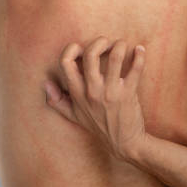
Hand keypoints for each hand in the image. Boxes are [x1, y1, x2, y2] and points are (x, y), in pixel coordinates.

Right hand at [44, 36, 146, 160]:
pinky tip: (140, 50)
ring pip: (115, 58)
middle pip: (90, 55)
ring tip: (122, 45)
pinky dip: (140, 56)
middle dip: (99, 42)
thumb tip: (46, 84)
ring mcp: (111, 92)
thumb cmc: (99, 127)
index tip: (82, 48)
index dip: (73, 48)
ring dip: (120, 45)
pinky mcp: (129, 94)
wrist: (124, 144)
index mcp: (78, 93)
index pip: (66, 62)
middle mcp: (92, 91)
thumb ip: (57, 101)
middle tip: (106, 43)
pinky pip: (136, 69)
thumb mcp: (74, 116)